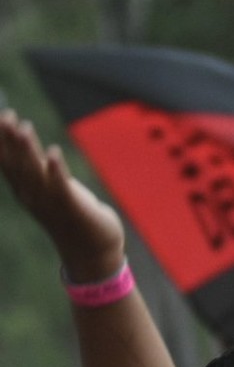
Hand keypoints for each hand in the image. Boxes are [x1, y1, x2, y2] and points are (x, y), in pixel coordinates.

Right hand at [0, 111, 125, 281]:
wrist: (92, 251)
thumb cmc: (72, 216)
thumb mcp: (50, 190)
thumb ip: (38, 170)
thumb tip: (26, 147)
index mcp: (28, 191)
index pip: (8, 162)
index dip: (2, 141)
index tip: (0, 115)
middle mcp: (34, 196)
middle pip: (18, 164)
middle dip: (9, 140)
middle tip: (5, 115)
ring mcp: (52, 204)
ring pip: (35, 173)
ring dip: (29, 150)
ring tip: (23, 126)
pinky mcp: (73, 209)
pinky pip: (61, 188)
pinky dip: (56, 170)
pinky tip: (53, 152)